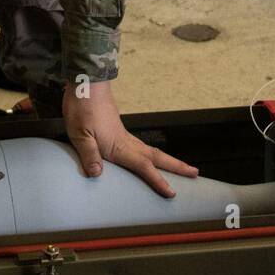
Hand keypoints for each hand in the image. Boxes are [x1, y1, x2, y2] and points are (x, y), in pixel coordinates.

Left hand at [63, 80, 198, 196]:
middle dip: (176, 166)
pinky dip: (150, 155)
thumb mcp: (79, 133)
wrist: (86, 81)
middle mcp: (126, 140)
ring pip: (150, 150)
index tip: (172, 193)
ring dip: (166, 160)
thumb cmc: (82, 106)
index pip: (143, 166)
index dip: (158, 180)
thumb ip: (89, 153)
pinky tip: (147, 157)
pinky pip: (140, 146)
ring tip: (179, 167)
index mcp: (119, 145)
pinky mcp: (118, 129)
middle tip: (195, 173)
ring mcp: (123, 134)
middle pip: (156, 156)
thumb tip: (97, 174)